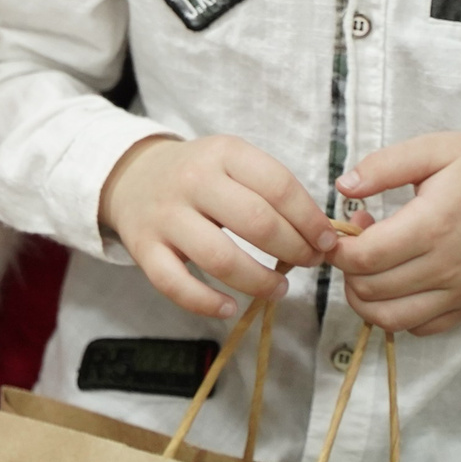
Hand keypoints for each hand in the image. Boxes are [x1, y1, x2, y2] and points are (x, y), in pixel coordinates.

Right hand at [98, 135, 339, 319]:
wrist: (133, 176)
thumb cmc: (199, 175)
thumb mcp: (233, 162)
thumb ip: (272, 190)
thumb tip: (321, 234)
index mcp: (222, 153)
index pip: (278, 186)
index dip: (310, 219)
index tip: (327, 240)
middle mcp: (192, 181)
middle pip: (256, 222)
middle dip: (294, 249)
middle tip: (309, 262)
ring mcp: (165, 216)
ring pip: (220, 258)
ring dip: (260, 281)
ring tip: (280, 288)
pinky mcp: (144, 248)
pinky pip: (176, 284)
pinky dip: (206, 303)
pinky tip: (229, 307)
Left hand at [332, 133, 460, 334]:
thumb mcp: (432, 149)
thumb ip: (383, 166)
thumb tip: (344, 187)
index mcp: (432, 225)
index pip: (365, 258)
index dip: (338, 249)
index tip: (339, 232)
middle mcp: (446, 267)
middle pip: (371, 290)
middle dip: (348, 269)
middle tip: (356, 242)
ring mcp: (460, 292)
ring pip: (391, 318)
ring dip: (365, 298)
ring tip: (370, 266)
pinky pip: (421, 328)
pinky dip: (397, 314)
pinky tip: (396, 284)